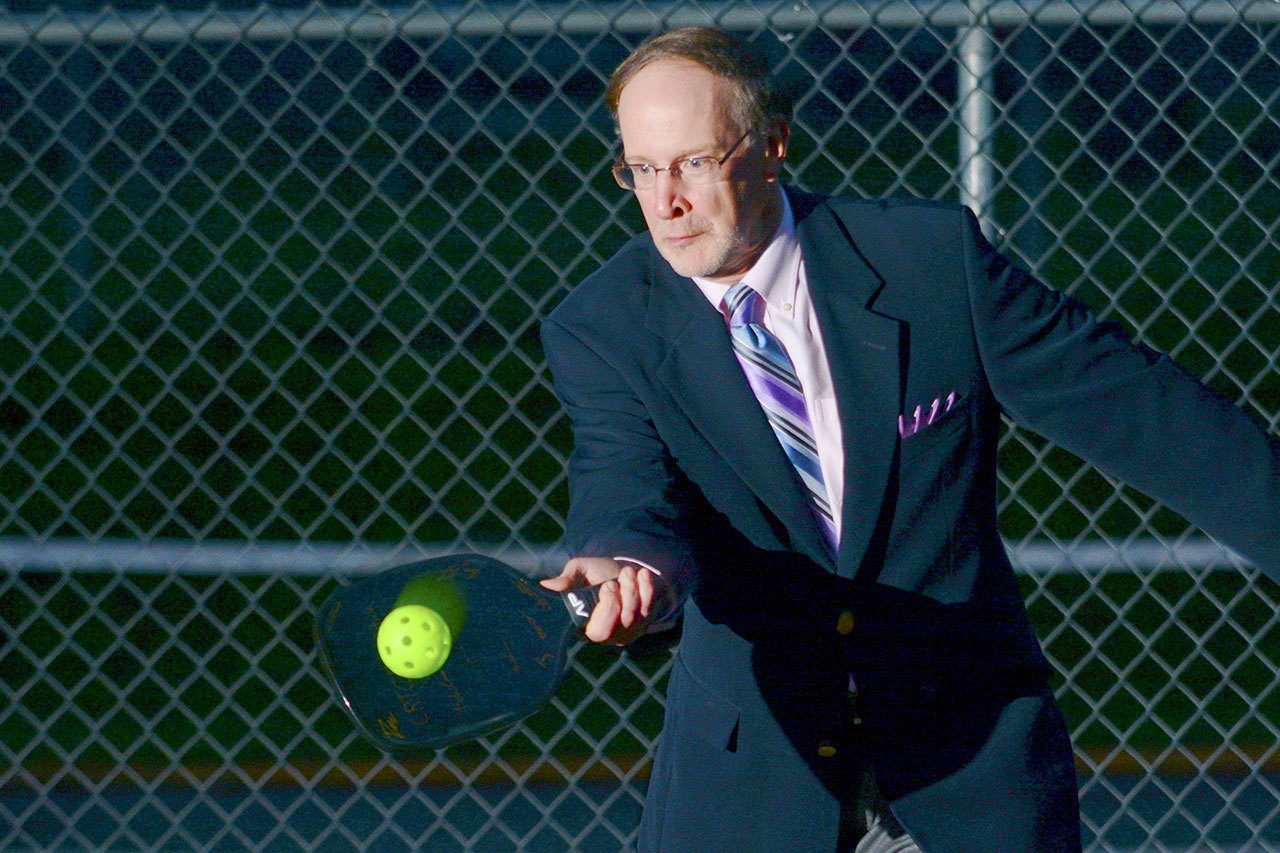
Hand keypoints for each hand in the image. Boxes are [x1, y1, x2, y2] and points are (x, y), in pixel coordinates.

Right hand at [539, 557, 656, 644]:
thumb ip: (567, 578)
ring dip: (632, 588)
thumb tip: (547, 585)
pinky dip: (647, 588)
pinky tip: (642, 575)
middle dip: (620, 601)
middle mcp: (606, 635)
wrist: (620, 571)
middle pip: (616, 629)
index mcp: (584, 626)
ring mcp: (627, 631)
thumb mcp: (579, 571)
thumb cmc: (594, 575)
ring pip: (635, 616)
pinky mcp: (644, 622)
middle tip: (614, 582)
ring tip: (626, 572)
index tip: (606, 586)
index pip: (597, 632)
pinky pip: (650, 607)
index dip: (606, 610)